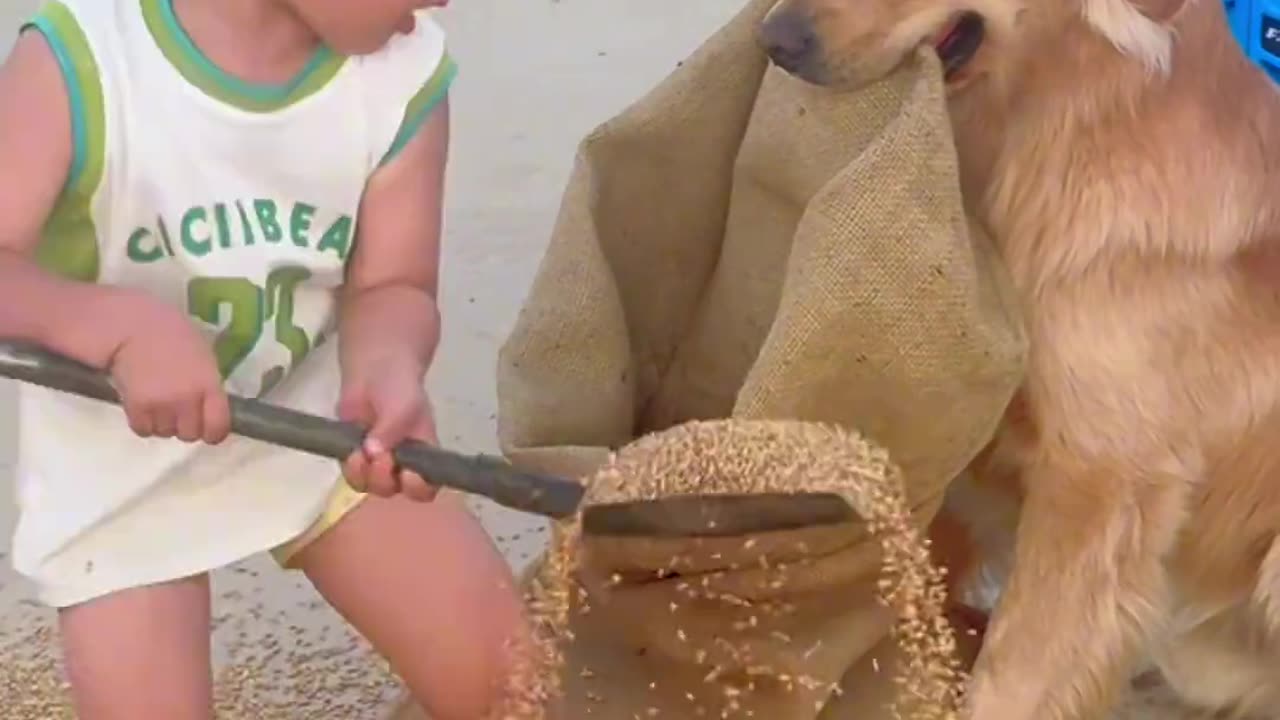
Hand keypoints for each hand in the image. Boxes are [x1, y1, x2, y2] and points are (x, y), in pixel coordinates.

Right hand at [108, 294, 229, 443]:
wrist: (133, 326)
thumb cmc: (172, 334)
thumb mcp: (203, 357)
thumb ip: (208, 385)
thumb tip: (210, 408)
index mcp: (209, 384)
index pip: (218, 426)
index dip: (213, 432)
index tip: (208, 430)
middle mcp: (188, 399)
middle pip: (190, 434)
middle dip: (184, 425)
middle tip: (177, 410)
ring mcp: (162, 405)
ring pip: (165, 433)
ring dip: (162, 423)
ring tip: (157, 402)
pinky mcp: (136, 407)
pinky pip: (143, 429)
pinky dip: (143, 422)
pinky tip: (142, 405)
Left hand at [337, 354, 437, 501]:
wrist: (375, 371)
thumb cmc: (400, 389)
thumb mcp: (404, 407)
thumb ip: (392, 430)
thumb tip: (372, 452)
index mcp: (424, 456)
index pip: (427, 487)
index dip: (418, 488)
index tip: (407, 474)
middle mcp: (402, 465)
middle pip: (394, 490)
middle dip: (385, 479)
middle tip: (381, 457)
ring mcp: (376, 462)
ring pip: (370, 486)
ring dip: (365, 475)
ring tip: (360, 453)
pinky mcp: (354, 456)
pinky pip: (351, 474)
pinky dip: (350, 468)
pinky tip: (351, 451)